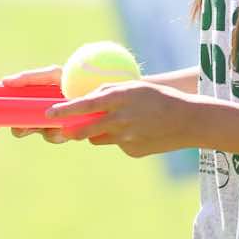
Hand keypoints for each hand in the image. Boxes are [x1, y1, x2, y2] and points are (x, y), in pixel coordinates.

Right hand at [0, 65, 73, 142]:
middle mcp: (39, 109)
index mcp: (32, 95)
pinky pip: (53, 136)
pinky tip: (62, 129)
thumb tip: (4, 81)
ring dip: (39, 131)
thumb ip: (30, 77)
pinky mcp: (65, 129)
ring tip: (47, 126)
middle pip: (20, 124)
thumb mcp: (52, 75)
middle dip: (19, 129)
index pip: (9, 102)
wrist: (102, 90)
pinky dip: (55, 133)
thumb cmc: (75, 78)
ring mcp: (51, 121)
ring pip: (35, 132)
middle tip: (20, 129)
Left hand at [46, 80, 205, 158]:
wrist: (189, 121)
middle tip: (65, 128)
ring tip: (119, 123)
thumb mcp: (135, 88)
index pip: (84, 105)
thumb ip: (109, 93)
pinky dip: (121, 139)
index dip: (64, 111)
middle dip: (72, 130)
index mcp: (120, 99)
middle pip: (84, 130)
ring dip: (99, 132)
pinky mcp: (132, 151)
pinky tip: (139, 132)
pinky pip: (116, 145)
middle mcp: (120, 120)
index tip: (49, 114)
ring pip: (98, 138)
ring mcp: (126, 138)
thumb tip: (86, 100)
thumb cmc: (160, 98)